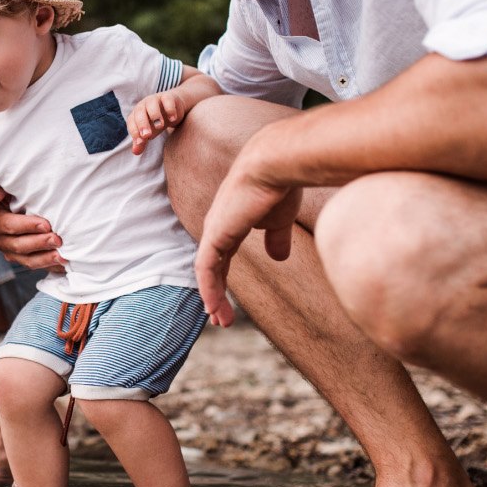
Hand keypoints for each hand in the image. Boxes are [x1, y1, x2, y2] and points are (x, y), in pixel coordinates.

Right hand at [0, 185, 66, 271]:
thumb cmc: (13, 197)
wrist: (16, 211)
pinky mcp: (23, 261)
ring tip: (62, 256)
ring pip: (28, 260)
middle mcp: (0, 240)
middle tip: (57, 239)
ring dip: (46, 259)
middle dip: (40, 243)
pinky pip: (38, 267)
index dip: (27, 226)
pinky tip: (64, 265)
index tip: (46, 224)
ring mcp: (11, 253)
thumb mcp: (5, 191)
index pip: (9, 226)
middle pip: (19, 246)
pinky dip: (51, 266)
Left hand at [129, 90, 186, 154]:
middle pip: (139, 112)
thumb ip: (142, 142)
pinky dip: (170, 109)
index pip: (131, 122)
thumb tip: (135, 152)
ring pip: (152, 104)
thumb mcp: (150, 132)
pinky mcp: (168, 97)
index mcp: (136, 114)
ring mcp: (155, 99)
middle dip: (142, 124)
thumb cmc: (157, 122)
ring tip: (160, 126)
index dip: (134, 132)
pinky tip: (173, 119)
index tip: (140, 142)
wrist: (173, 107)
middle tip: (147, 135)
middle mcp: (144, 105)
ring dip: (155, 115)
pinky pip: (167, 100)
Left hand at [194, 148, 301, 326]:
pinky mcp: (216, 234)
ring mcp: (214, 230)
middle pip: (211, 266)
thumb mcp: (279, 220)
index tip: (228, 302)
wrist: (276, 164)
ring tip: (220, 321)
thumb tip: (278, 258)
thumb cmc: (280, 185)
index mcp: (231, 222)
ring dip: (213, 298)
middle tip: (220, 319)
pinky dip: (208, 289)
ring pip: (207, 271)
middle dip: (215, 294)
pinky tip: (213, 307)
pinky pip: (206, 268)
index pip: (222, 256)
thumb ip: (276, 239)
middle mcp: (218, 226)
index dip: (223, 279)